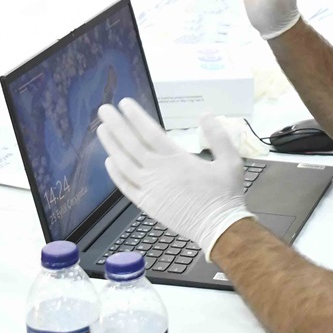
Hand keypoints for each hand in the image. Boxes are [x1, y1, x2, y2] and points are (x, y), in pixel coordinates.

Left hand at [96, 101, 253, 257]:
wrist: (219, 228)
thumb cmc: (225, 195)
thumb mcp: (231, 161)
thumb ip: (218, 136)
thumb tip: (205, 114)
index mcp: (177, 159)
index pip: (150, 132)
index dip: (135, 117)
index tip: (125, 104)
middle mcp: (159, 171)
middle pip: (131, 144)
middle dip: (117, 125)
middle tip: (104, 110)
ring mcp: (150, 189)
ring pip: (124, 163)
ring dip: (111, 145)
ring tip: (102, 130)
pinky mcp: (147, 204)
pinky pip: (125, 186)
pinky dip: (115, 173)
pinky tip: (109, 161)